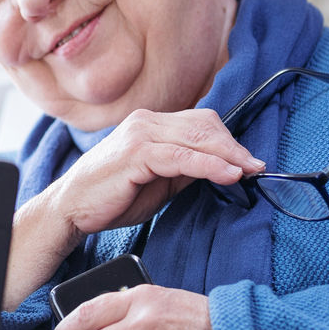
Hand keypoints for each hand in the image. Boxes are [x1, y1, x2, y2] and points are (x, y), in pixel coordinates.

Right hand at [51, 108, 262, 234]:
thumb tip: (222, 168)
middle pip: (205, 126)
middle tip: (257, 168)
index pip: (202, 122)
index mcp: (151, 123)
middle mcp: (146, 121)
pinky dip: (210, 165)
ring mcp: (140, 134)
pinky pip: (183, 157)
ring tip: (250, 172)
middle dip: (235, 148)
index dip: (229, 141)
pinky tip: (229, 176)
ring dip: (229, 156)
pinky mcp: (137, 153)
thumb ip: (185, 169)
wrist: (71, 208)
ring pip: (197, 138)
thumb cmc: (111, 196)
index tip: (250, 162)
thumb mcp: (158, 181)